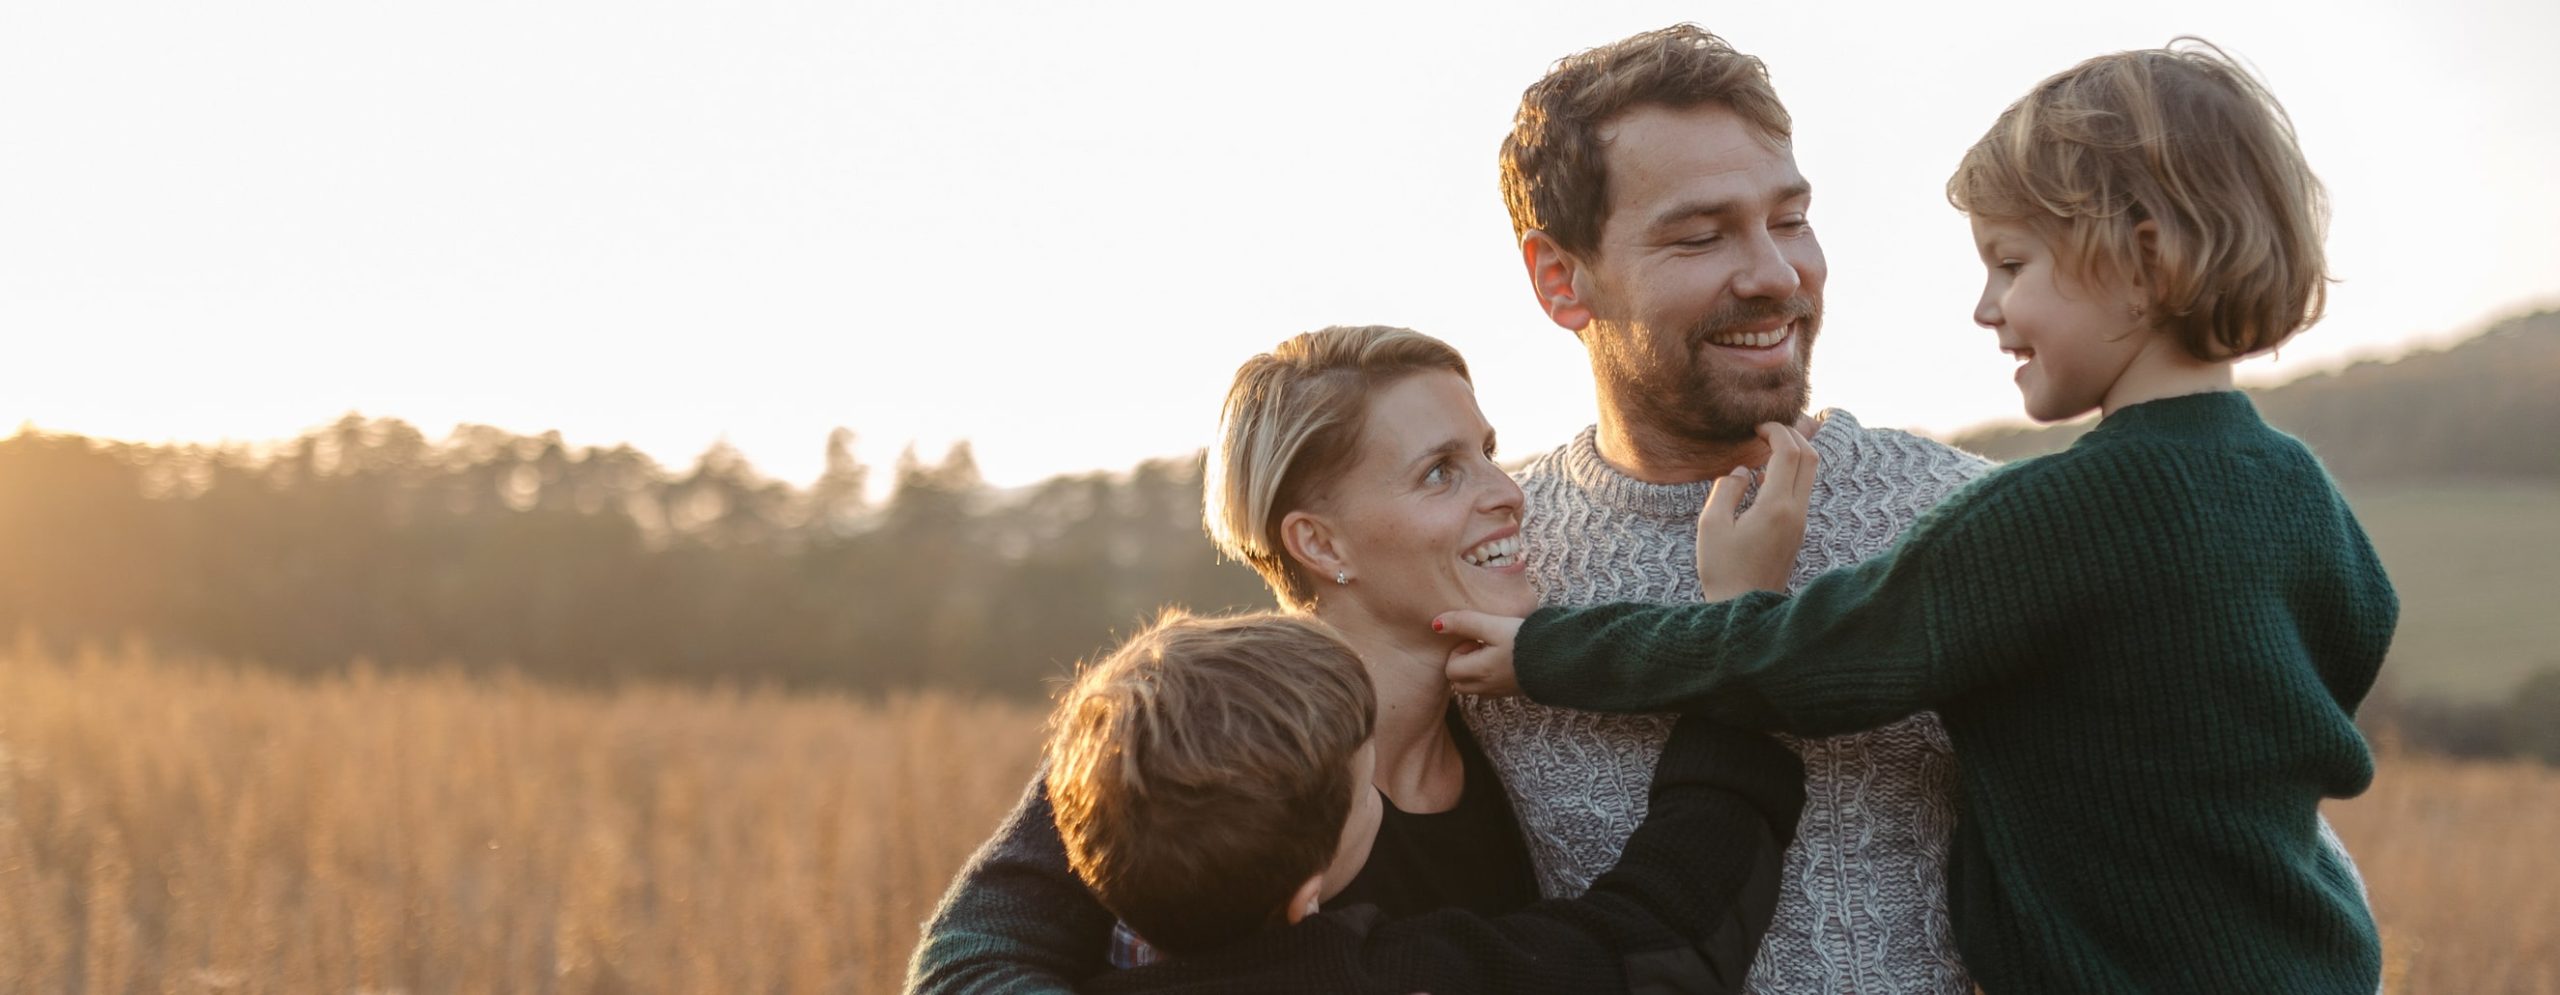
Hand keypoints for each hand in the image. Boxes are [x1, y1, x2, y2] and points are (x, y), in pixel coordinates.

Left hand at [1434, 611, 1524, 696]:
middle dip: (1464, 664)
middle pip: (1459, 681)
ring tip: (1495, 651)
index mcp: (1479, 672)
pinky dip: (1492, 675)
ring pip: (1475, 686)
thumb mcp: (1493, 625)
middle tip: (1482, 645)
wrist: (1563, 658)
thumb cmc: (1527, 640)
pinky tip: (1508, 658)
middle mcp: (1487, 687)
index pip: (1450, 669)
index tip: (1476, 639)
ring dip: (1477, 670)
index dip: (1459, 651)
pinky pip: (1492, 688)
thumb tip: (1436, 624)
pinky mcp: (1515, 690)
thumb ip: (1464, 622)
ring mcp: (1502, 691)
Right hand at [1696, 422, 1817, 601]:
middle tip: (1765, 431)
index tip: (1755, 427)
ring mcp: (1800, 523)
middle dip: (1791, 435)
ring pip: (1810, 473)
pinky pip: (1801, 490)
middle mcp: (1796, 512)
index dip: (1775, 431)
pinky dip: (1789, 473)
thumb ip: (1725, 490)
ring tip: (1764, 448)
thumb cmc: (1723, 571)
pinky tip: (1763, 477)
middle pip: (1810, 457)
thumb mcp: (1711, 527)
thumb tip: (1740, 472)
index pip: (1788, 453)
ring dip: (1793, 453)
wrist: (1744, 610)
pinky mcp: (1798, 532)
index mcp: (1776, 507)